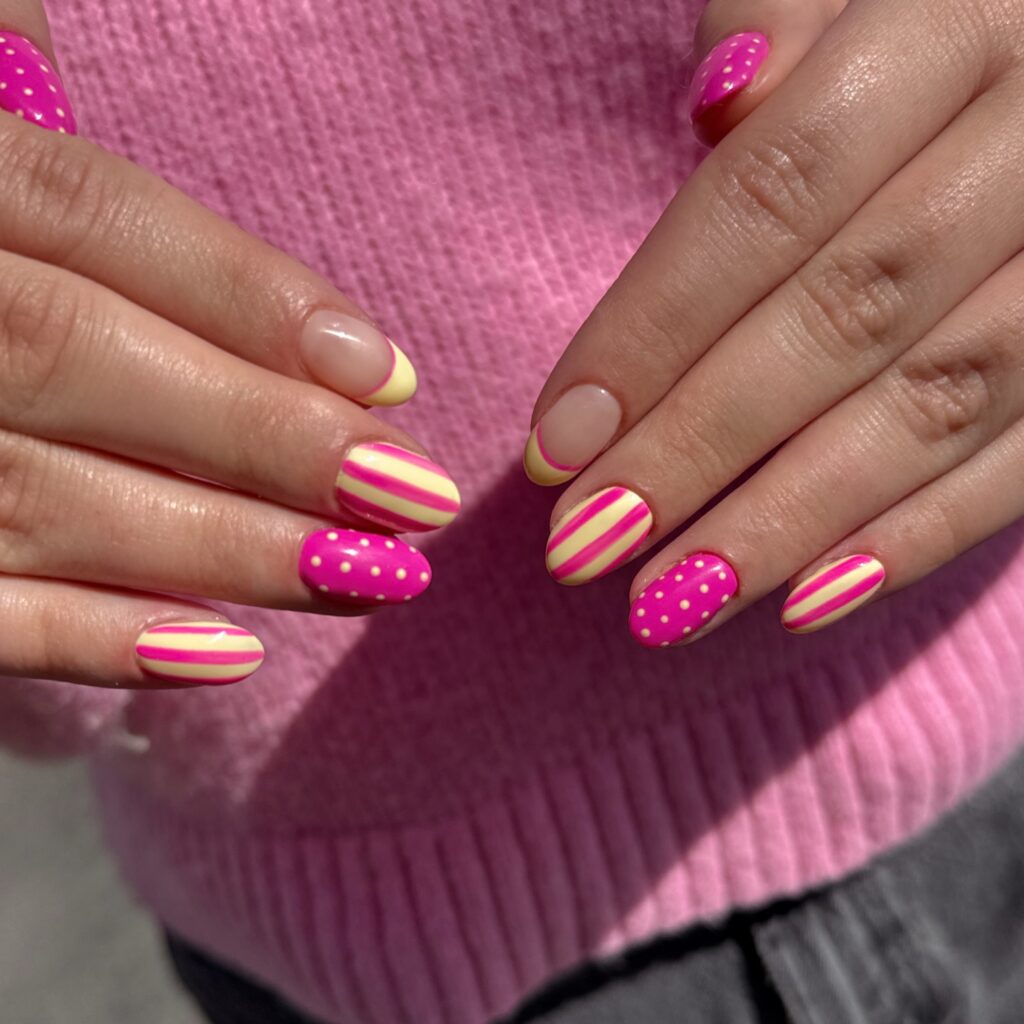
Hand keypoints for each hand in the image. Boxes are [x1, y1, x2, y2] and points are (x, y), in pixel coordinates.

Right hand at [0, 3, 458, 687]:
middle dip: (265, 442)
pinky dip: (92, 641)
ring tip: (364, 580)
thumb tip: (78, 91)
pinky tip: (222, 653)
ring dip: (221, 551)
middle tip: (411, 498)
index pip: (94, 219)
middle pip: (85, 362)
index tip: (387, 376)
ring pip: (43, 498)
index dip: (251, 298)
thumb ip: (3, 98)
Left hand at [526, 0, 1023, 645]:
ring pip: (941, 402)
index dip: (655, 328)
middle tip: (588, 546)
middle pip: (848, 314)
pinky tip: (808, 599)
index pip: (775, 192)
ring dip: (790, 521)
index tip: (554, 445)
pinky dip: (919, 537)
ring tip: (672, 603)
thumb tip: (724, 108)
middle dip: (702, 447)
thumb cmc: (928, 23)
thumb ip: (785, 23)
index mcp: (960, 20)